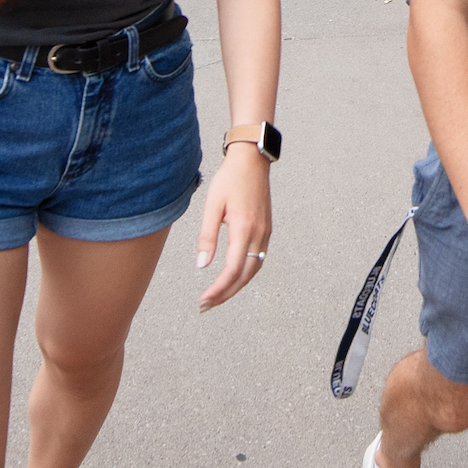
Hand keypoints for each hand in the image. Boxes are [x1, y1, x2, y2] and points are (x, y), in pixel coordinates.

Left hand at [194, 146, 271, 310]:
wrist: (252, 161)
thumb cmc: (229, 180)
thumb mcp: (212, 206)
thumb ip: (207, 237)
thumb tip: (201, 266)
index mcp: (244, 229)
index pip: (232, 269)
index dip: (218, 289)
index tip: (203, 300)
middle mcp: (258, 234)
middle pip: (245, 275)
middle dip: (226, 293)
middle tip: (206, 306)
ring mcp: (265, 232)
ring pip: (254, 269)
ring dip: (236, 286)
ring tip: (217, 296)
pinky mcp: (266, 229)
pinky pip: (258, 258)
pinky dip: (245, 273)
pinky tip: (233, 276)